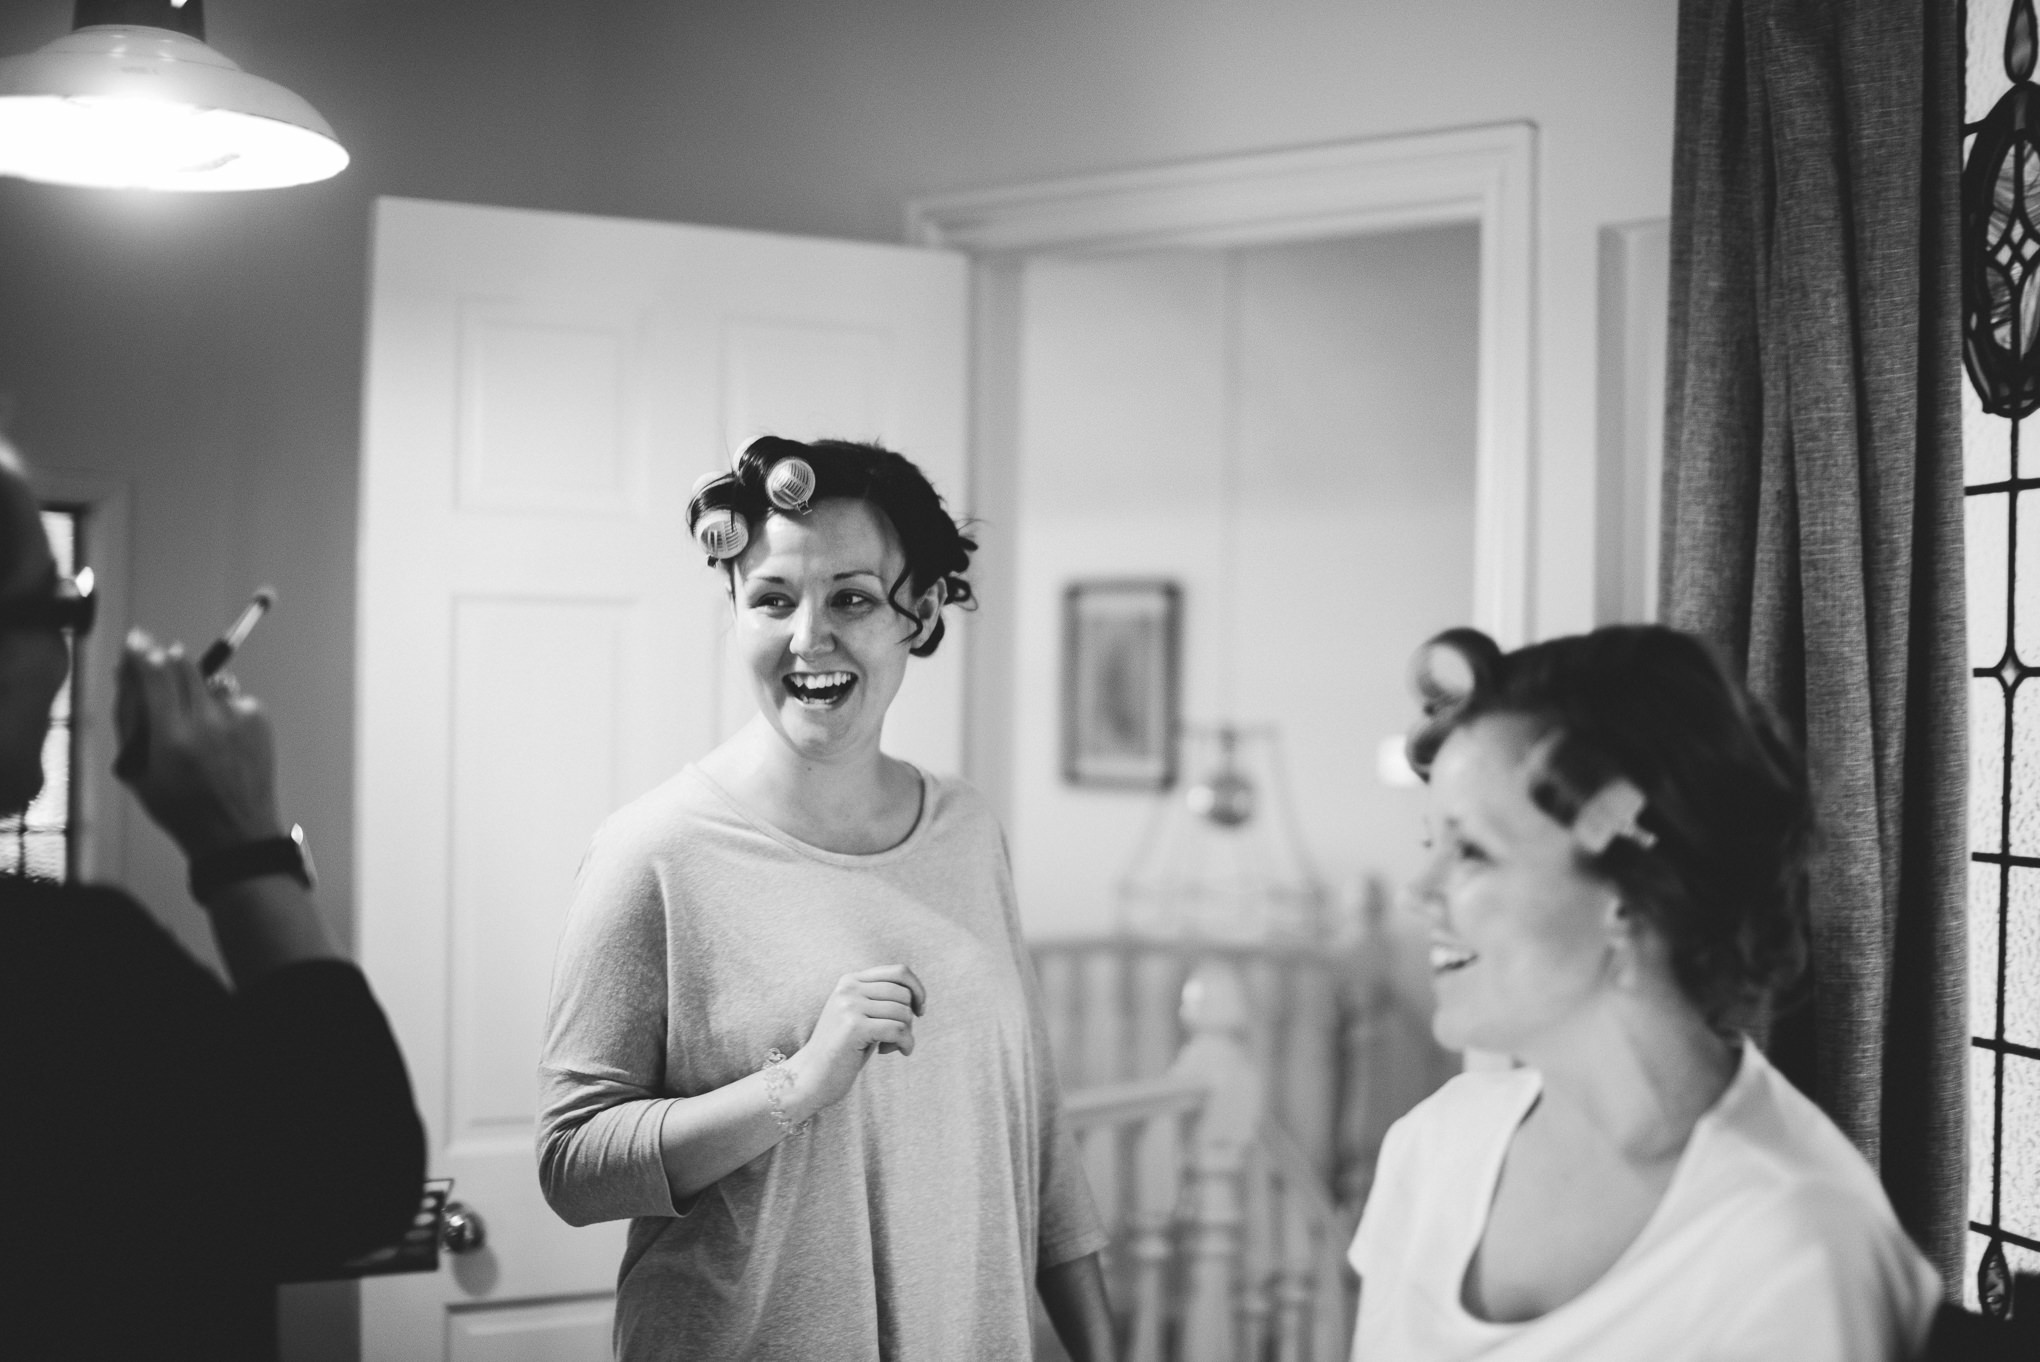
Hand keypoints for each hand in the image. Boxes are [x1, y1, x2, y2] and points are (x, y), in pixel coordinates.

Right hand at [115, 629, 286, 859]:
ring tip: (196, 730)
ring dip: (197, 692)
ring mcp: (237, 719)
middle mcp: (208, 723)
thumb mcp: (138, 769)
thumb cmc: (179, 805)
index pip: (156, 676)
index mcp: (172, 738)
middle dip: (168, 662)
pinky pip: (232, 698)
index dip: (143, 652)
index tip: (137, 639)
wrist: (235, 831)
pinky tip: (221, 741)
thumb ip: (130, 719)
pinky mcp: (258, 719)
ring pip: (210, 681)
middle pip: (185, 665)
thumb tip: (128, 673)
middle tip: (160, 670)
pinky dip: (222, 709)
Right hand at [784, 965, 926, 1114]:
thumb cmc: (844, 1048)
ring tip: (890, 1046)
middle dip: (909, 1018)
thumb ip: (881, 999)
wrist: (811, 1076)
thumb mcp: (861, 1015)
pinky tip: (899, 1052)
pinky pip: (898, 1030)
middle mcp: (848, 988)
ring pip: (903, 1012)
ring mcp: (849, 1006)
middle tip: (896, 1037)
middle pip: (903, 994)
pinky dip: (907, 1044)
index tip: (920, 1011)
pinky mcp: (853, 1027)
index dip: (917, 990)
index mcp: (850, 980)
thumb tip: (918, 995)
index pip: (899, 971)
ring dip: (906, 1034)